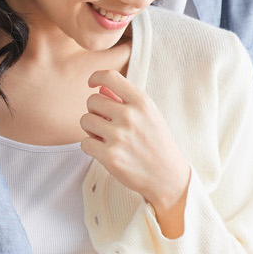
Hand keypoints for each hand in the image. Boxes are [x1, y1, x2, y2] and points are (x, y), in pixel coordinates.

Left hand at [81, 70, 190, 234]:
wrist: (168, 176)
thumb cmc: (157, 143)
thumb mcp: (149, 116)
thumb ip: (125, 100)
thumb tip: (99, 88)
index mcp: (142, 102)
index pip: (109, 76)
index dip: (95, 77)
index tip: (92, 84)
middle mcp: (130, 116)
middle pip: (92, 100)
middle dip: (95, 111)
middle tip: (106, 122)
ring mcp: (119, 136)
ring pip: (85, 120)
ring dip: (91, 129)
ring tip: (106, 137)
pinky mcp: (110, 156)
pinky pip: (84, 143)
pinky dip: (91, 147)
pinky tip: (104, 150)